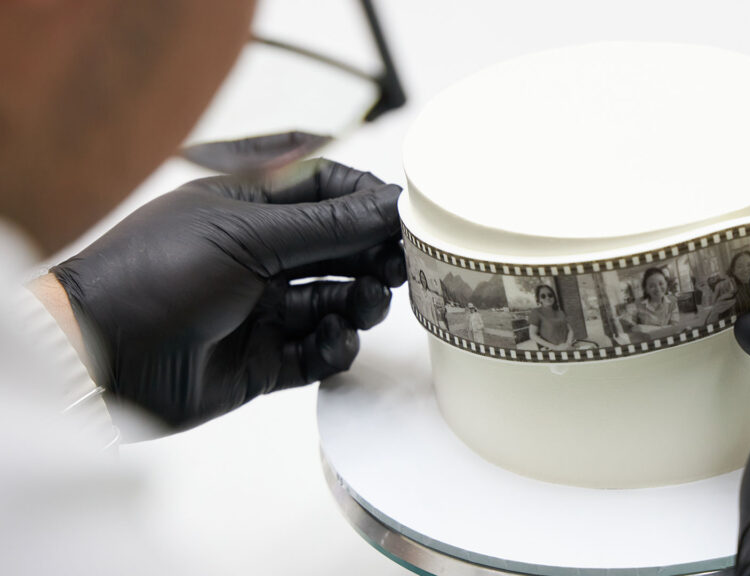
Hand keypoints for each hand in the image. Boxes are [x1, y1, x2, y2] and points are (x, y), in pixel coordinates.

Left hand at [52, 159, 405, 429]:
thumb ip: (328, 226)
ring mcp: (263, 309)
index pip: (324, 189)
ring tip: (365, 303)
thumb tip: (389, 204)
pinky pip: (320, 350)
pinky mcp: (266, 359)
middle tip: (400, 266)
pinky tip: (335, 338)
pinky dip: (336, 345)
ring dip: (361, 301)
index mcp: (248, 207)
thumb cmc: (156, 274)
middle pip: (339, 248)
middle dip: (373, 255)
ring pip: (337, 301)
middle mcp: (259, 256)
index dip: (366, 199)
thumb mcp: (249, 235)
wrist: (102, 356)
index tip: (403, 215)